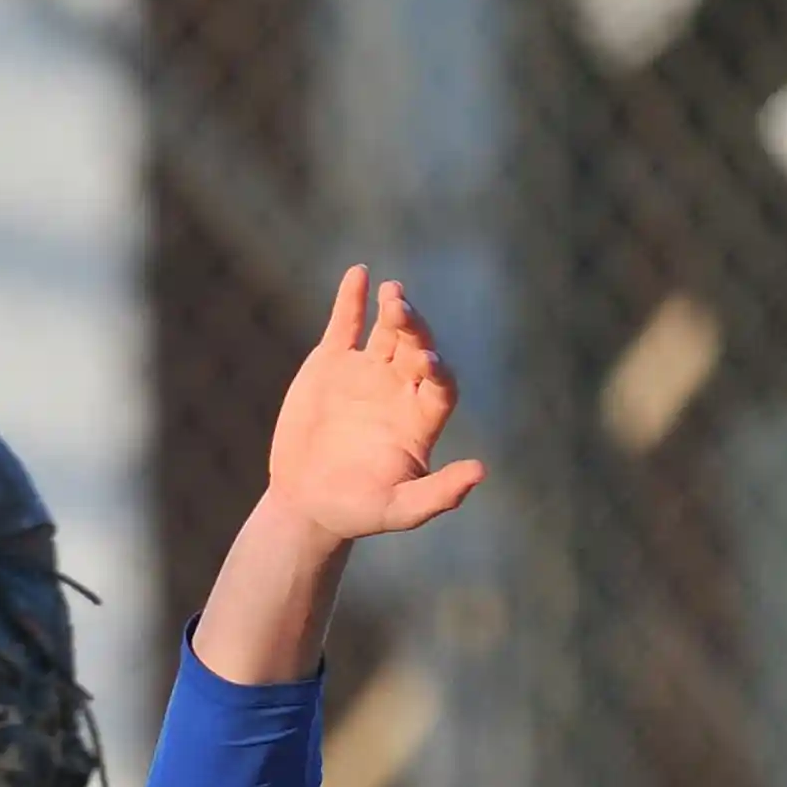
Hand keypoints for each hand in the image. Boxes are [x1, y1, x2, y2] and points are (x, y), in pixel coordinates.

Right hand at [262, 266, 485, 547]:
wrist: (306, 503)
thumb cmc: (356, 512)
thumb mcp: (399, 511)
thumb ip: (439, 494)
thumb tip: (481, 472)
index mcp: (419, 419)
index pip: (441, 384)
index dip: (438, 370)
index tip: (426, 361)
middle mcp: (399, 390)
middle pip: (417, 349)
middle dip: (414, 329)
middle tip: (402, 311)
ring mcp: (367, 373)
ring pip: (388, 331)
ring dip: (393, 309)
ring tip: (392, 292)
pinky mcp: (333, 363)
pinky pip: (346, 324)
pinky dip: (352, 299)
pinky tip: (359, 274)